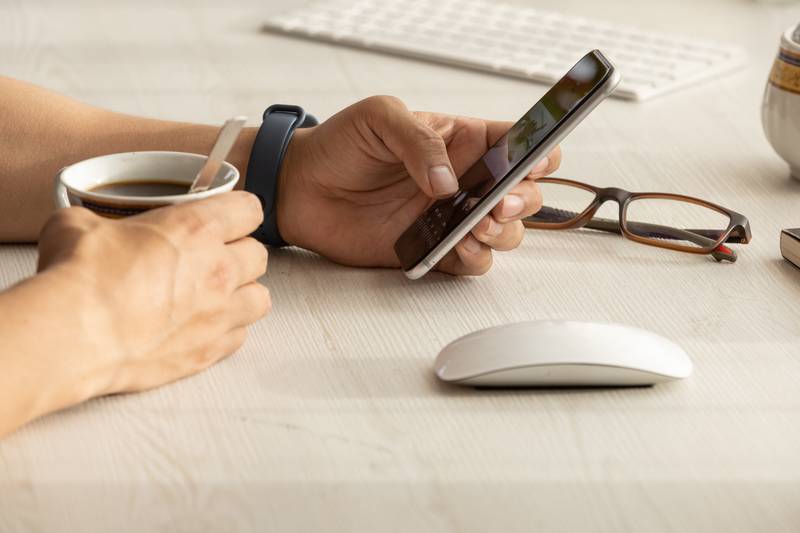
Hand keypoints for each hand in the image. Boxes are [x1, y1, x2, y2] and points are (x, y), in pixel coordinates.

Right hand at [36, 192, 269, 393]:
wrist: (74, 335)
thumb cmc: (79, 278)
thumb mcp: (80, 224)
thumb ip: (99, 219)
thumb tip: (88, 226)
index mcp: (196, 229)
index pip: (248, 210)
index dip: (238, 212)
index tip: (229, 217)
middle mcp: (219, 270)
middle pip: (258, 255)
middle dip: (240, 253)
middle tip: (215, 257)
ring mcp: (219, 314)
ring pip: (260, 298)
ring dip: (243, 293)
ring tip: (218, 295)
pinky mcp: (209, 351)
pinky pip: (240, 336)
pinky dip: (228, 331)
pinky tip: (204, 327)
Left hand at [276, 95, 559, 274]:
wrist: (302, 188)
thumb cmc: (342, 144)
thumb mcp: (380, 117)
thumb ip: (418, 140)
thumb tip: (448, 181)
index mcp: (463, 141)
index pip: (518, 144)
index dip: (538, 152)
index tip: (531, 162)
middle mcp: (466, 181)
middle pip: (525, 193)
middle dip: (525, 199)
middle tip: (501, 201)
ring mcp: (452, 218)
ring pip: (506, 232)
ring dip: (504, 232)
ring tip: (480, 225)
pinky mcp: (433, 250)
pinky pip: (472, 262)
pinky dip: (475, 258)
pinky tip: (459, 246)